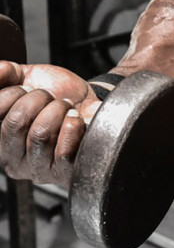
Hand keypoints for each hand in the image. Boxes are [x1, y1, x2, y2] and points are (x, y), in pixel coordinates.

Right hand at [0, 62, 100, 186]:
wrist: (91, 101)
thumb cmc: (58, 93)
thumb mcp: (27, 77)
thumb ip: (7, 74)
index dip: (13, 93)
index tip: (28, 88)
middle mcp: (12, 160)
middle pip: (15, 123)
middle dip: (38, 98)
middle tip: (50, 97)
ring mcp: (38, 170)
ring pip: (40, 134)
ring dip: (58, 109)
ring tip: (66, 107)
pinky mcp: (64, 173)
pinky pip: (63, 152)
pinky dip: (72, 125)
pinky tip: (75, 119)